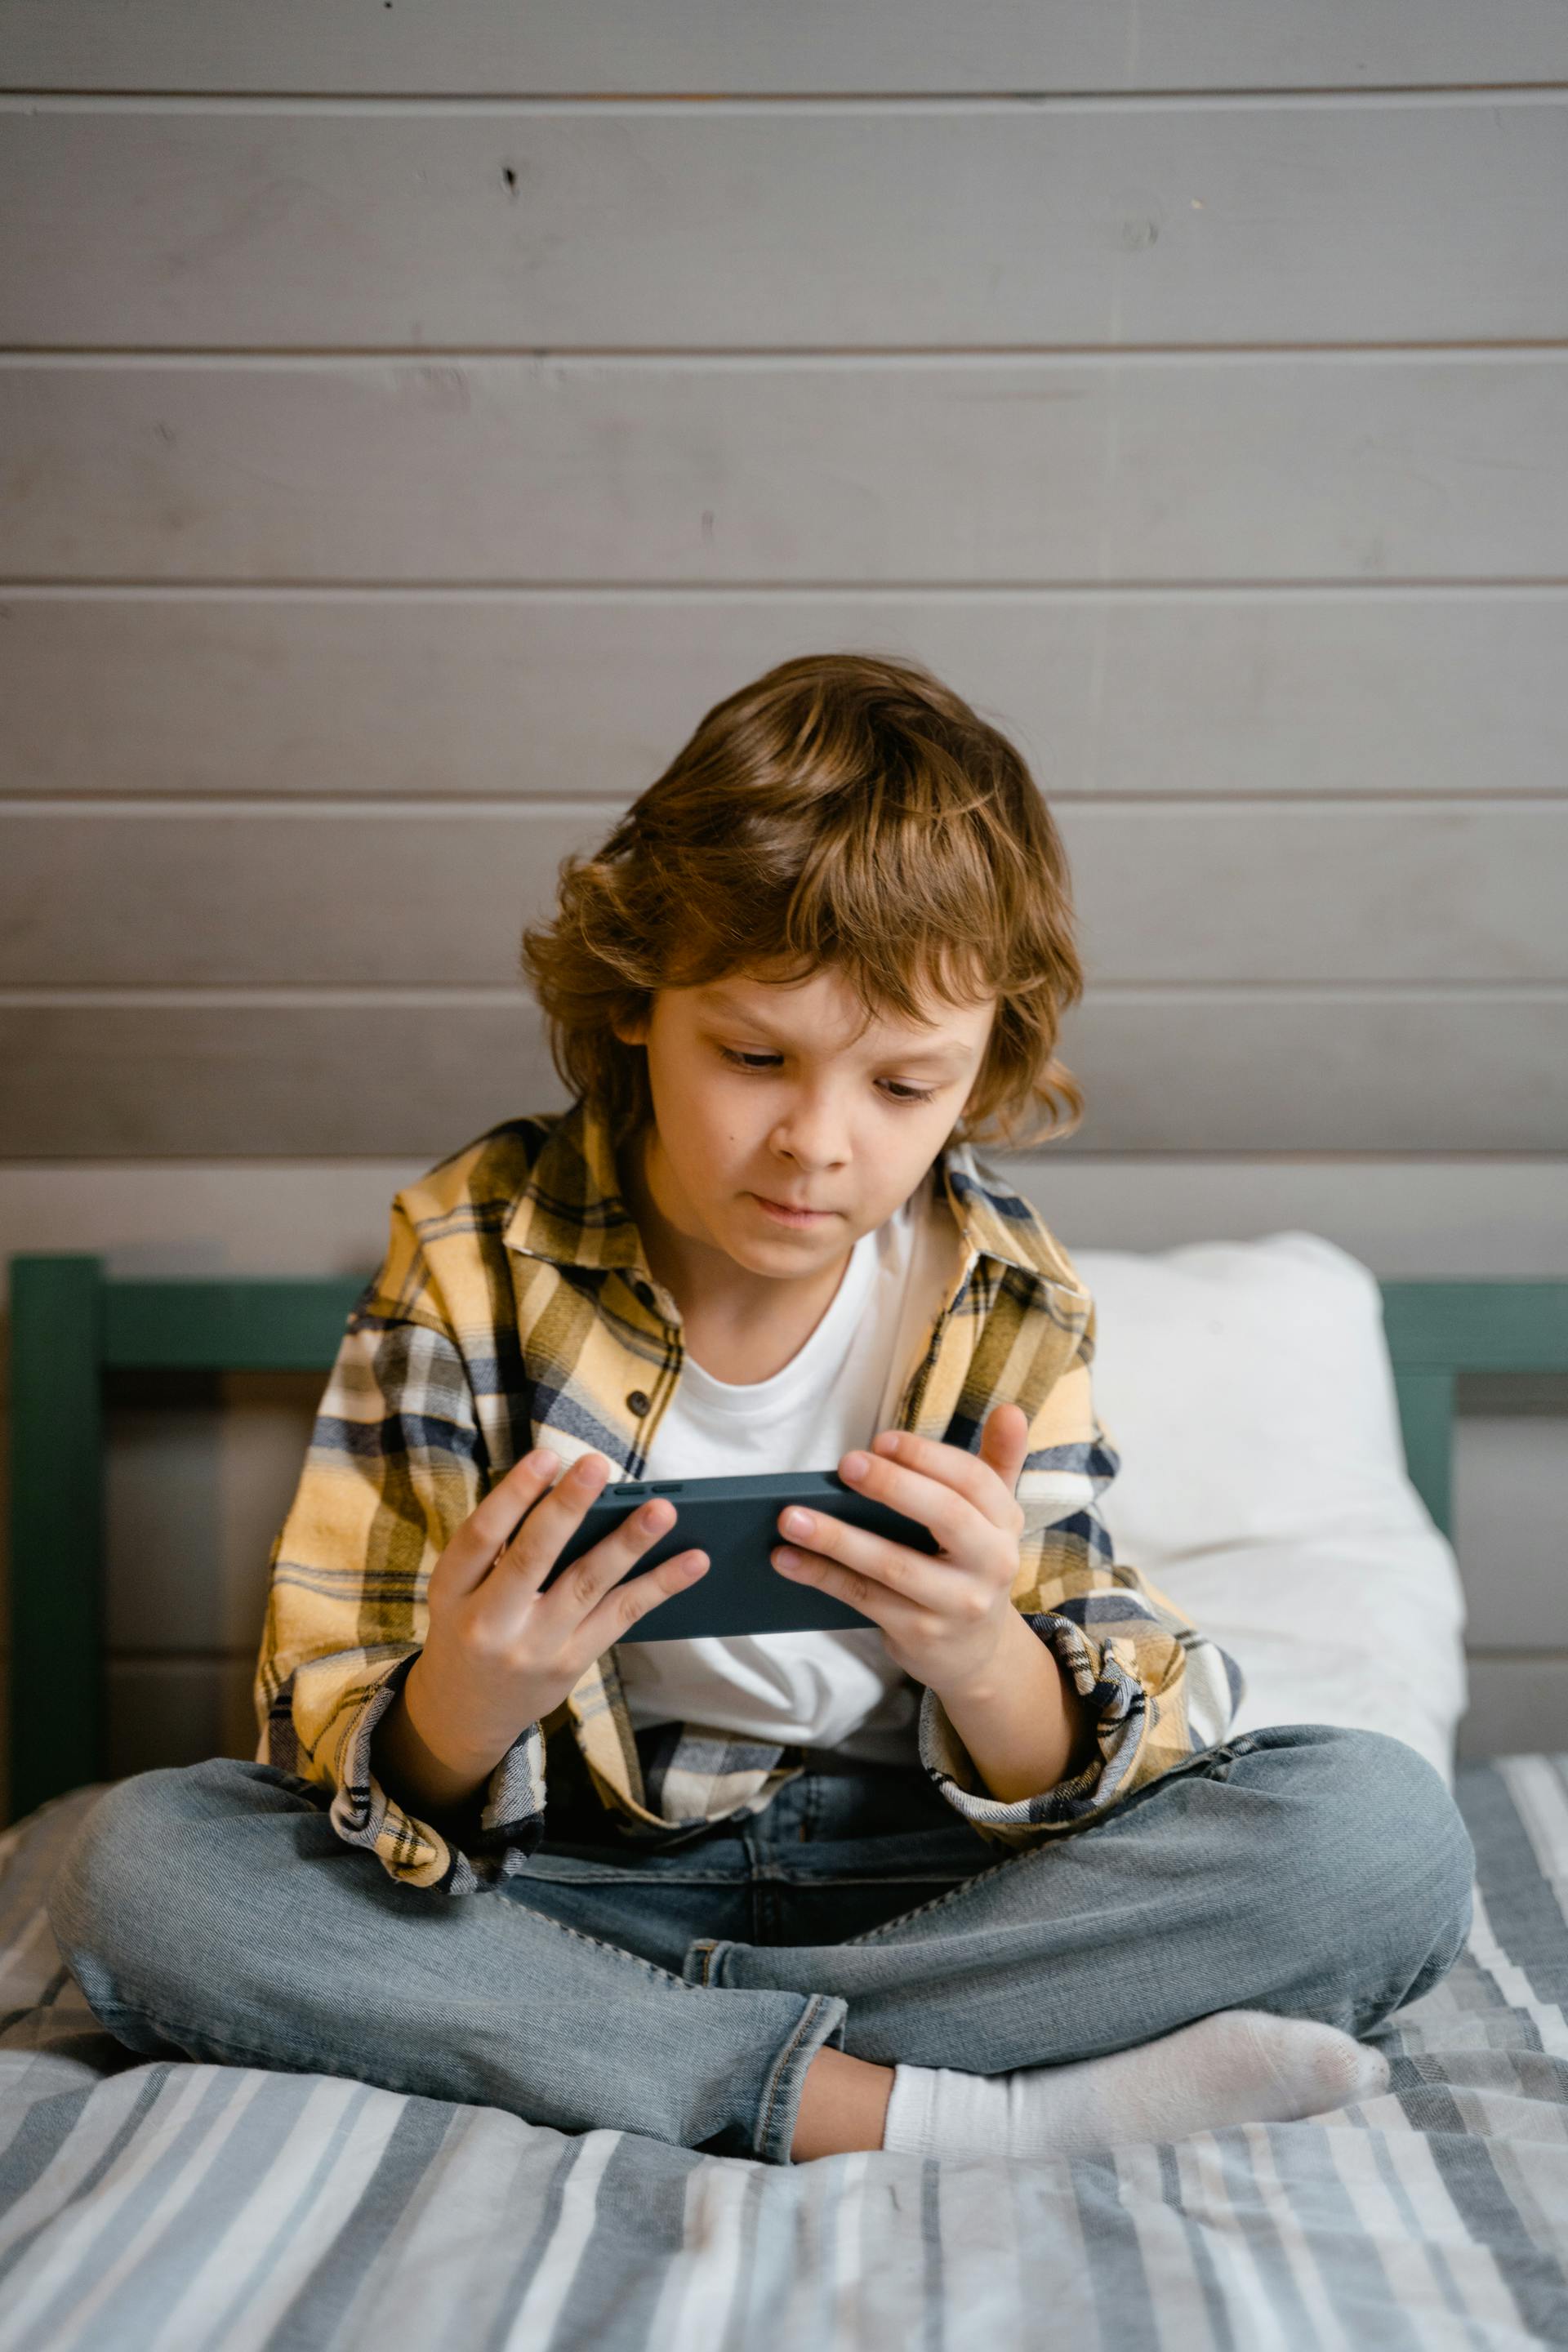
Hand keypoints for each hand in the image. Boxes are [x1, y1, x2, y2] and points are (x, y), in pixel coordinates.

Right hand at [404, 1449, 709, 1783]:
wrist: (466, 1712)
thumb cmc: (469, 1628)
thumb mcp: (460, 1589)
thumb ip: (499, 1548)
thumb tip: (566, 1491)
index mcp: (452, 1590)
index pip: (480, 1536)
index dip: (513, 1494)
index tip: (546, 1456)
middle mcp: (489, 1622)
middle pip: (532, 1557)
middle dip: (568, 1509)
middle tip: (598, 1466)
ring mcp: (533, 1647)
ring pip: (587, 1585)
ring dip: (628, 1544)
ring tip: (662, 1511)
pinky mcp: (570, 1663)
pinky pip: (620, 1617)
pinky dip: (658, 1585)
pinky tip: (691, 1561)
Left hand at [771, 1402, 1031, 1699]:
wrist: (977, 1654)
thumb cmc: (971, 1564)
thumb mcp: (994, 1516)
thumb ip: (999, 1461)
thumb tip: (1011, 1409)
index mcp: (1004, 1523)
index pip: (973, 1481)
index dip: (927, 1457)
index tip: (880, 1440)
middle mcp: (991, 1564)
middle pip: (945, 1517)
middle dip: (893, 1486)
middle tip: (844, 1465)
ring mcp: (956, 1604)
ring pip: (894, 1566)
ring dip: (837, 1539)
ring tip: (789, 1517)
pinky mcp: (920, 1634)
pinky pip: (864, 1599)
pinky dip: (822, 1576)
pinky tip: (786, 1557)